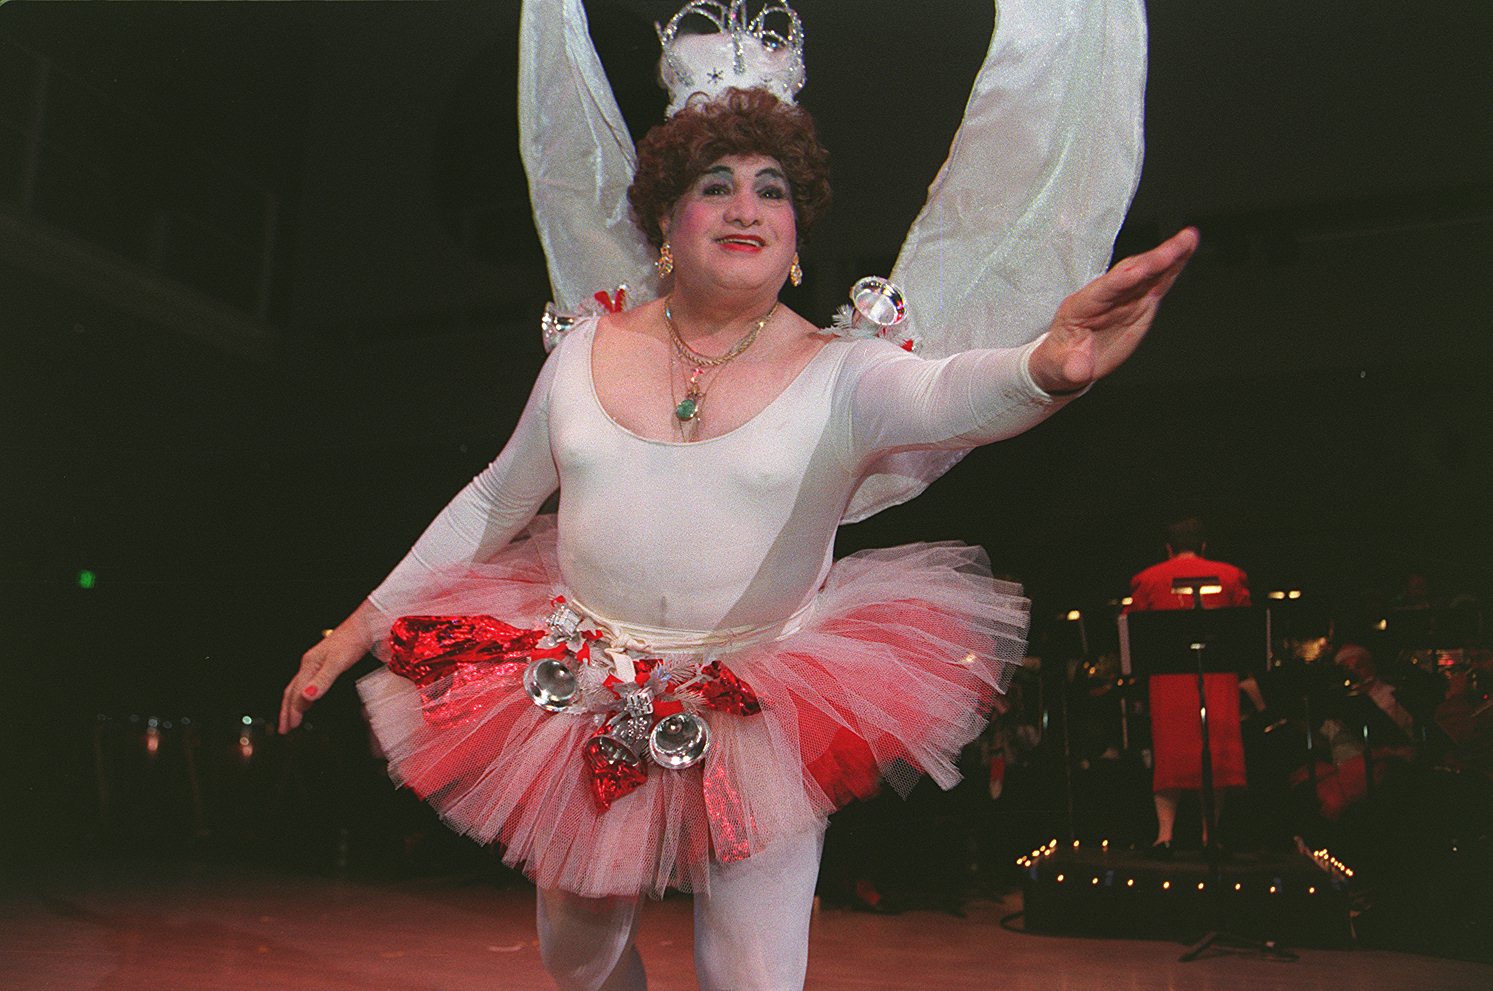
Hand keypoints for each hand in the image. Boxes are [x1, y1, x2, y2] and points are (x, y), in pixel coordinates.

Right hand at [278, 602, 378, 733]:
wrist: (365, 625)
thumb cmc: (353, 640)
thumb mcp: (338, 662)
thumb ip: (323, 680)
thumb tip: (306, 697)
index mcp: (309, 664)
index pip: (296, 693)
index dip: (292, 711)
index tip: (289, 727)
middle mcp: (310, 663)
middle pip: (292, 691)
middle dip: (286, 711)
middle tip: (283, 729)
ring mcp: (316, 663)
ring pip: (298, 687)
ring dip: (293, 705)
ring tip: (291, 719)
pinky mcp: (326, 662)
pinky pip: (308, 683)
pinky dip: (304, 696)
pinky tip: (308, 700)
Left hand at [1029, 227, 1199, 393]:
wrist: (1069, 361)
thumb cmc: (1060, 361)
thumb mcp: (1059, 368)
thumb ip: (1070, 367)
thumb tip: (1078, 369)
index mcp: (1080, 307)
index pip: (1104, 290)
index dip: (1123, 279)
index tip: (1141, 269)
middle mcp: (1103, 295)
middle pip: (1129, 273)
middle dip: (1151, 261)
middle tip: (1175, 247)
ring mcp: (1122, 297)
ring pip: (1146, 272)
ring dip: (1167, 255)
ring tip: (1188, 238)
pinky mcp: (1138, 301)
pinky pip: (1157, 281)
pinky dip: (1172, 266)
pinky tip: (1186, 250)